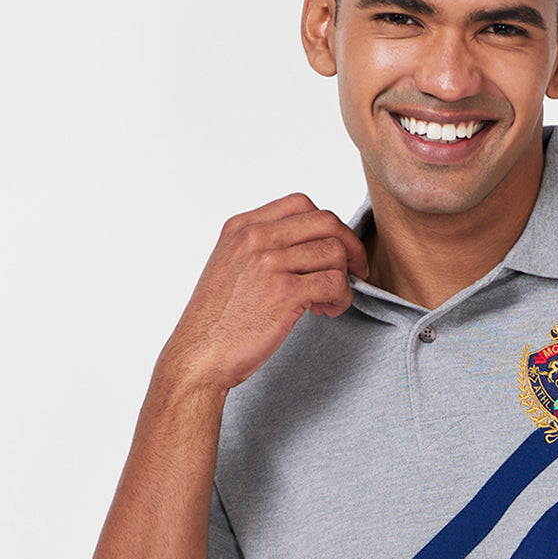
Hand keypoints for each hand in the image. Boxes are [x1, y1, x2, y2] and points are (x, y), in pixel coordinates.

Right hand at [161, 193, 368, 391]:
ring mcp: (268, 263)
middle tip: (356, 270)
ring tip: (329, 301)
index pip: (301, 204)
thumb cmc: (217, 319)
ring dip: (344, 279)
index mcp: (241, 227)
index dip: (329, 226)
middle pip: (326, 222)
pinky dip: (342, 298)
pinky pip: (334, 283)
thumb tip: (311, 246)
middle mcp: (254, 238)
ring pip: (334, 252)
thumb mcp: (231, 266)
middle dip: (350, 246)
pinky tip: (328, 310)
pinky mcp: (283, 292)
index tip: (338, 247)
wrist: (199, 354)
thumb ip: (263, 248)